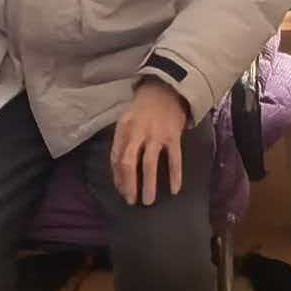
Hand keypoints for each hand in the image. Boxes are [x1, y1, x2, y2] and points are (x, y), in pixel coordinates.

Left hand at [110, 81, 192, 204]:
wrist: (166, 88)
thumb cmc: (143, 109)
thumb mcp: (127, 121)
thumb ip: (123, 143)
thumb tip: (119, 173)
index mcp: (123, 128)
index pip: (116, 157)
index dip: (118, 177)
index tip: (121, 191)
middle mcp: (138, 131)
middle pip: (129, 162)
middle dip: (129, 184)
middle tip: (131, 200)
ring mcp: (156, 134)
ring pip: (150, 163)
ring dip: (148, 185)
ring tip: (148, 201)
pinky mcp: (173, 135)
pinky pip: (174, 159)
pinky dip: (174, 175)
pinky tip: (174, 190)